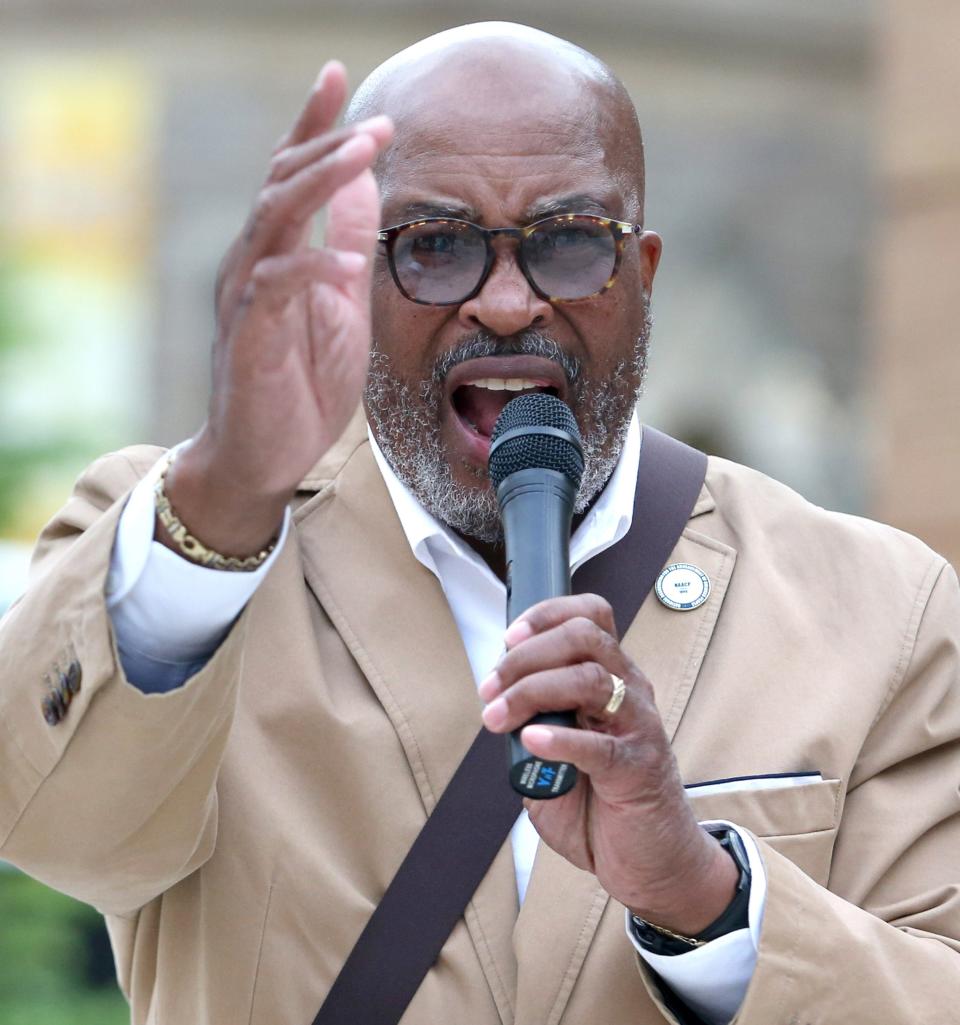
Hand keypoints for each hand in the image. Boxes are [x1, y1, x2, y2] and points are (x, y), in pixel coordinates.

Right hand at [162, 61, 393, 556]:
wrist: (264, 456)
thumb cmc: (301, 383)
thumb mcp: (343, 305)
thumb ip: (349, 245)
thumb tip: (366, 187)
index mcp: (279, 253)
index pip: (292, 174)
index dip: (313, 124)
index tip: (339, 76)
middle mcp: (254, 262)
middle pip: (280, 181)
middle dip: (325, 143)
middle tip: (375, 121)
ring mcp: (247, 297)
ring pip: (273, 218)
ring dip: (318, 182)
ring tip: (362, 153)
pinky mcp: (249, 335)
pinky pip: (274, 287)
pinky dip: (311, 270)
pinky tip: (347, 265)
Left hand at [479, 594, 737, 933]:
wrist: (652, 864)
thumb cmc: (603, 805)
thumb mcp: (557, 754)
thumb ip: (533, 724)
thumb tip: (498, 704)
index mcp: (612, 678)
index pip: (590, 616)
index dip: (547, 615)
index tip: (508, 639)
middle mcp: (629, 691)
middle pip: (584, 637)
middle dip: (526, 655)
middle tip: (490, 688)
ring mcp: (638, 727)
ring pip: (589, 678)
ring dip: (531, 691)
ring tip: (498, 718)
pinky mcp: (638, 770)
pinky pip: (598, 744)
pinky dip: (559, 739)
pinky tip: (531, 742)